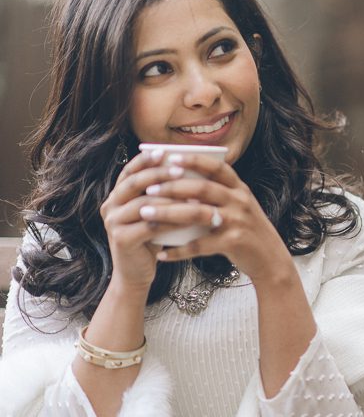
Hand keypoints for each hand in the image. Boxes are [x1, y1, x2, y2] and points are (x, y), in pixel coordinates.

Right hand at [100, 150, 187, 289]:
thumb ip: (159, 193)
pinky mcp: (121, 239)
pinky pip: (150, 226)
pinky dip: (172, 221)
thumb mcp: (153, 212)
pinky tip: (189, 219)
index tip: (165, 151)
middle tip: (181, 170)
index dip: (146, 160)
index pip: (130, 171)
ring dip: (171, 199)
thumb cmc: (151, 238)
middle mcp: (110, 205)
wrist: (136, 273)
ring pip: (145, 204)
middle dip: (159, 174)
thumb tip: (186, 168)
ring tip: (194, 197)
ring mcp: (113, 223)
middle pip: (135, 183)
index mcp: (116, 195)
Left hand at [136, 153, 293, 280]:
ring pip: (197, 214)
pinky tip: (162, 254)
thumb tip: (179, 184)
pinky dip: (179, 250)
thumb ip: (218, 194)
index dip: (193, 160)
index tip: (170, 158)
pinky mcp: (233, 242)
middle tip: (148, 188)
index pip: (216, 167)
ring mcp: (238, 221)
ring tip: (146, 214)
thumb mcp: (239, 206)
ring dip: (168, 213)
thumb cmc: (247, 230)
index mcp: (240, 188)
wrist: (271, 259)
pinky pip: (200, 245)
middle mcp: (240, 201)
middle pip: (202, 188)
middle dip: (172, 187)